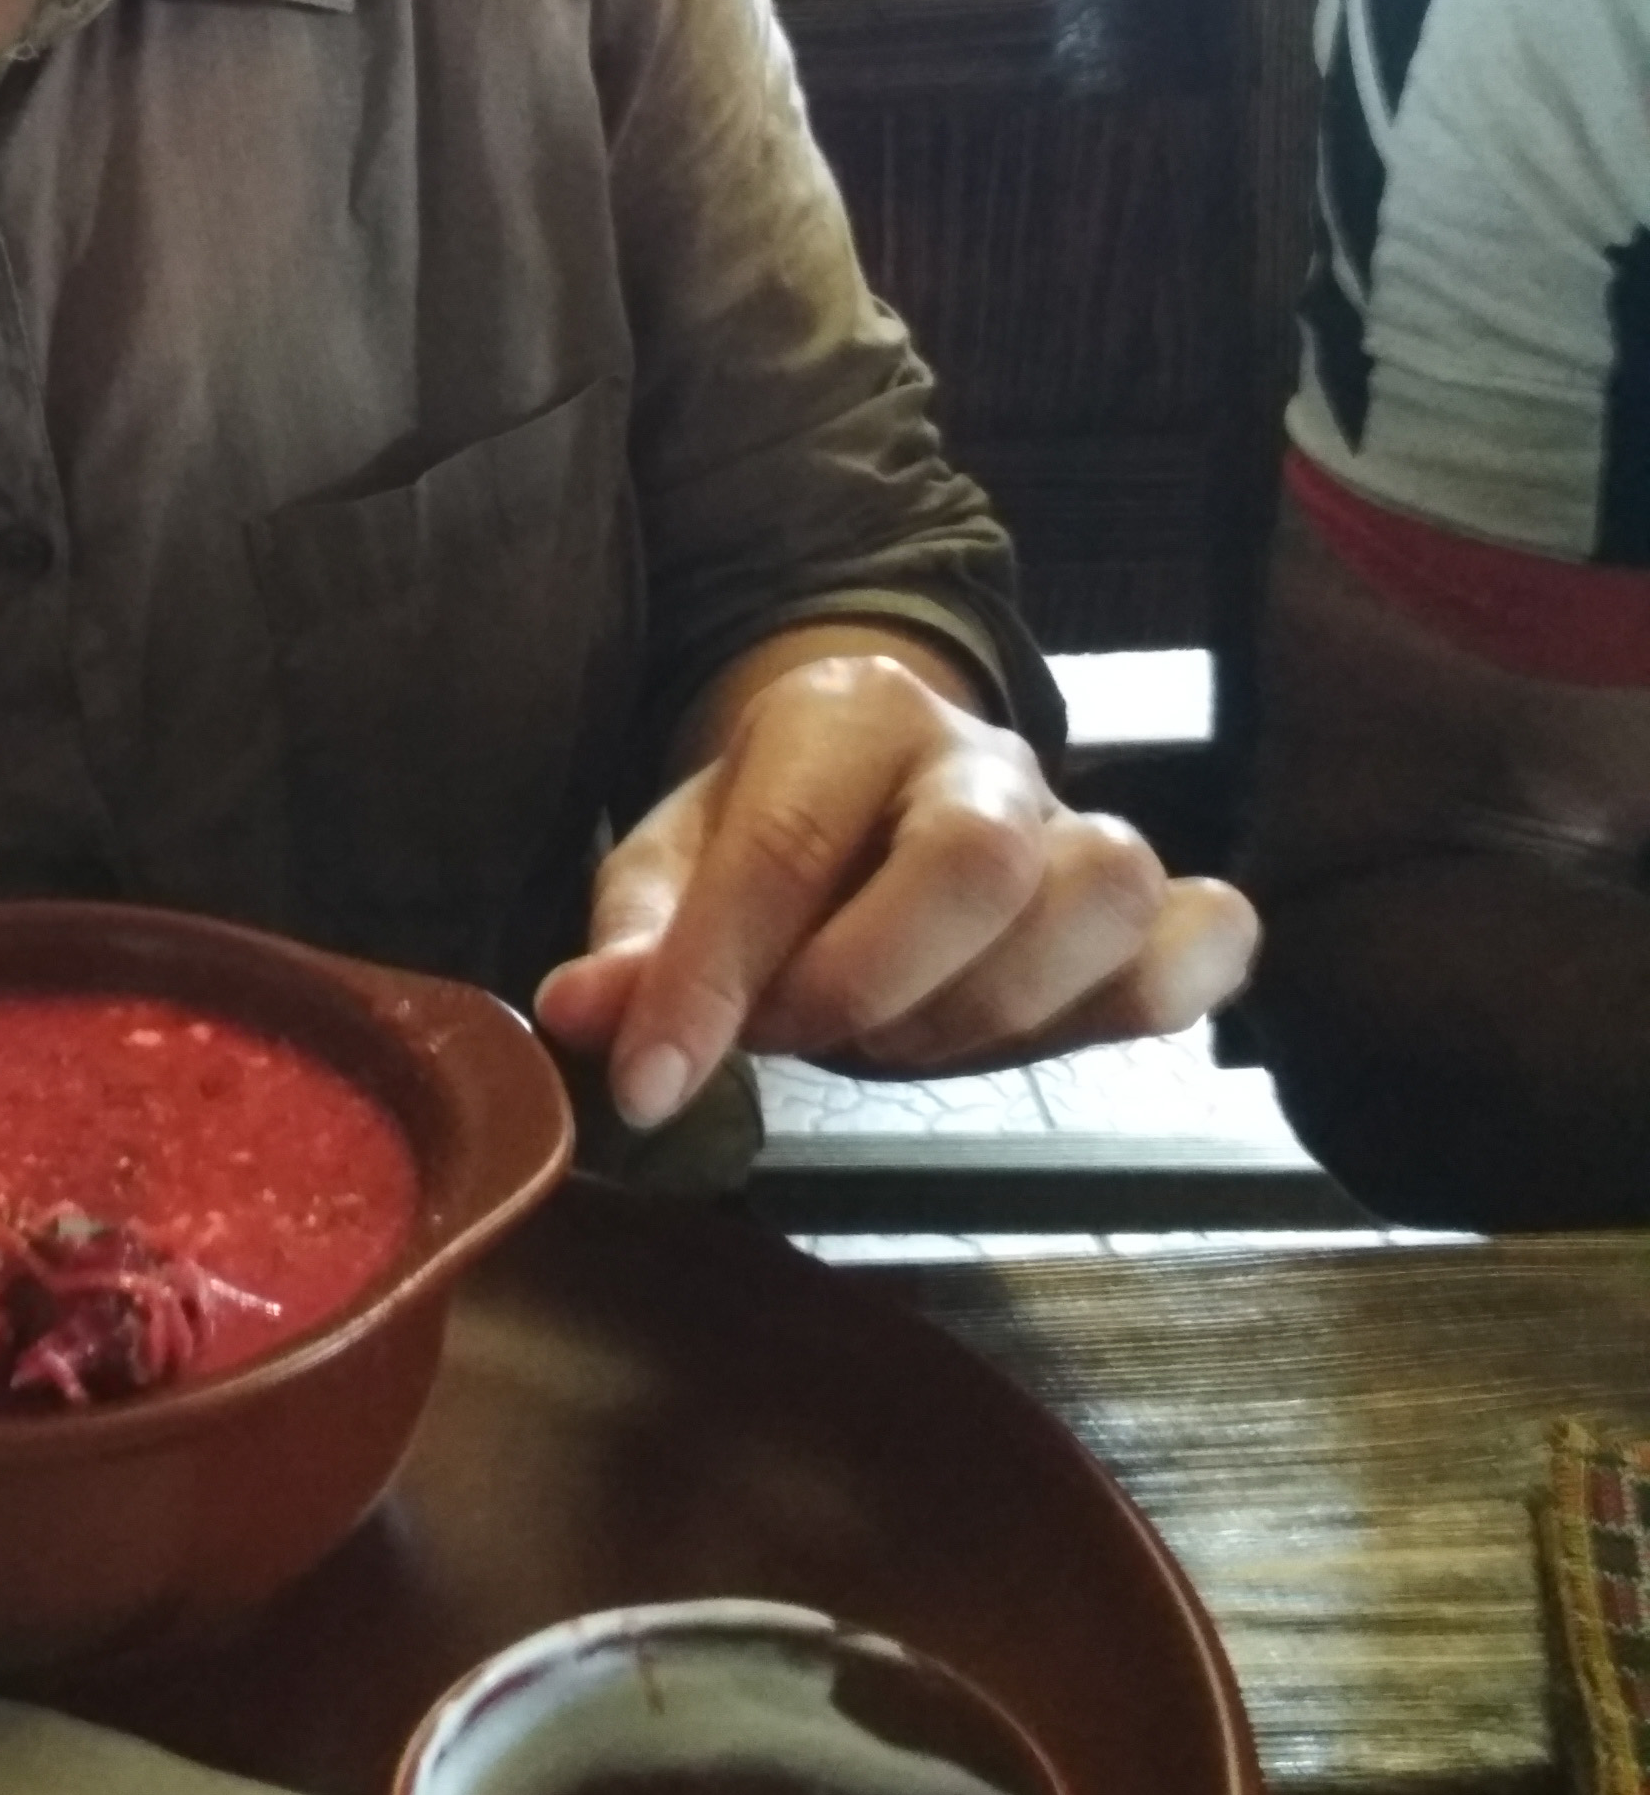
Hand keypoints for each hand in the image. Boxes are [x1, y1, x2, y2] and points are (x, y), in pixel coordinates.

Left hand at [534, 650, 1258, 1130]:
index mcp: (846, 711)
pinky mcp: (1155, 899)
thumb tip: (585, 1015)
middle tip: (795, 1035)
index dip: (713, 979)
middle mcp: (980, 755)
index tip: (651, 1082)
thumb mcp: (671, 862)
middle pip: (977, 861)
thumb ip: (633, 939)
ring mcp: (1080, 823)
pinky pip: (1210, 938)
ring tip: (900, 1039)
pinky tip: (1054, 1029)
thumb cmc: (770, 830)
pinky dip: (1154, 997)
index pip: (787, 845)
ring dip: (988, 1012)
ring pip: (1102, 901)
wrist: (881, 785)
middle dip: (868, 984)